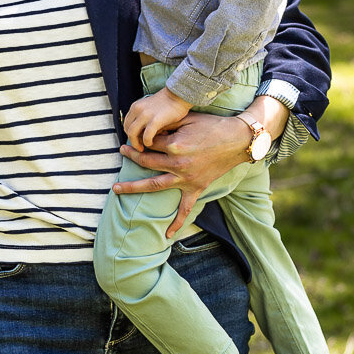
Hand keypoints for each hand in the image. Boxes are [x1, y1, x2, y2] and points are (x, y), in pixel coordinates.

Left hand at [114, 112, 254, 237]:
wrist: (238, 140)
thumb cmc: (213, 125)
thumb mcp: (188, 118)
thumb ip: (168, 124)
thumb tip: (151, 127)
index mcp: (174, 145)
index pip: (150, 142)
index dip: (143, 137)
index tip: (137, 134)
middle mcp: (177, 164)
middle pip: (146, 161)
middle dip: (131, 155)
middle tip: (121, 151)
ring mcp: (186, 178)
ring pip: (154, 185)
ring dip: (133, 187)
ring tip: (116, 188)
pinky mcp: (196, 188)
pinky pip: (185, 208)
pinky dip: (176, 222)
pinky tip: (166, 235)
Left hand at [123, 87, 191, 150]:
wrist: (179, 94)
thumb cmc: (168, 102)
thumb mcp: (149, 107)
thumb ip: (143, 117)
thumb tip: (142, 132)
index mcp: (136, 107)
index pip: (126, 123)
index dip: (130, 133)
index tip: (136, 139)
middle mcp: (138, 110)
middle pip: (127, 129)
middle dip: (132, 140)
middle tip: (139, 146)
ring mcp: (145, 115)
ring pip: (132, 134)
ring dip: (136, 143)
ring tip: (143, 147)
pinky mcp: (155, 120)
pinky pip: (146, 136)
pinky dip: (147, 142)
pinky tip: (151, 143)